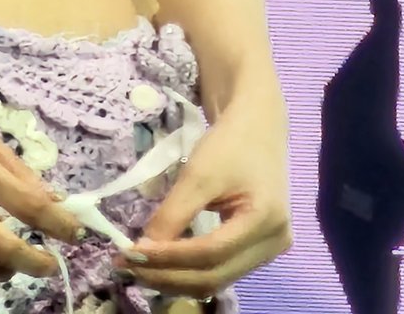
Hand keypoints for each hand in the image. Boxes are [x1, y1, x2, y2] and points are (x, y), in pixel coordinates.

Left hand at [119, 86, 291, 300]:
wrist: (257, 125)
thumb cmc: (230, 142)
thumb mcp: (198, 173)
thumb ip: (174, 213)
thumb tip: (143, 250)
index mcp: (265, 220)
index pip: (211, 254)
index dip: (169, 258)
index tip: (131, 252)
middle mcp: (274, 243)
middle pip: (215, 275)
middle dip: (169, 275)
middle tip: (128, 266)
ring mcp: (270, 250)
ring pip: (218, 279)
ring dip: (177, 278)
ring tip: (141, 269)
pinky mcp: (259, 249)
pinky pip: (223, 269)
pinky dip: (191, 271)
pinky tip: (165, 266)